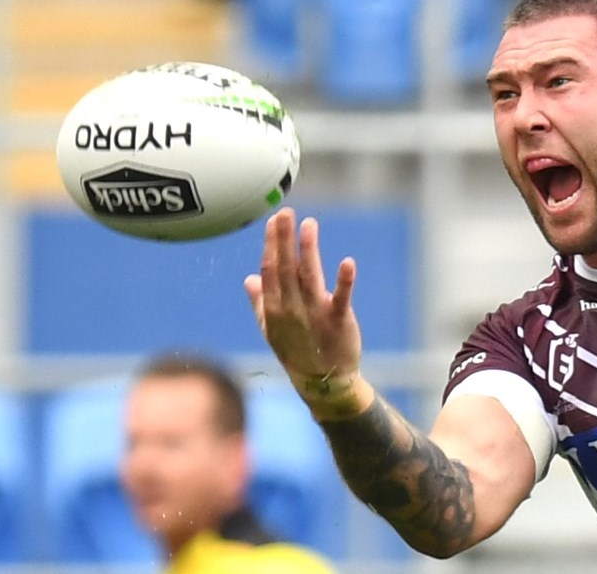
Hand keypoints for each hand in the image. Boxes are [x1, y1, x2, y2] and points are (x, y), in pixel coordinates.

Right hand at [244, 208, 371, 418]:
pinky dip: (344, 280)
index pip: (271, 270)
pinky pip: (341, 297)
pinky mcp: (338, 320)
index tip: (273, 221)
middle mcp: (291, 308)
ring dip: (308, 250)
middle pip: (286, 268)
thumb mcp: (271, 328)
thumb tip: (249, 278)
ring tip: (309, 224)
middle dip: (284, 239)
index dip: (272, 245)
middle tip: (285, 212)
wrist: (322, 382)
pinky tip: (347, 262)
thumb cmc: (296, 351)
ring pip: (309, 276)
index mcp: (274, 308)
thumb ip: (260, 301)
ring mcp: (315, 314)